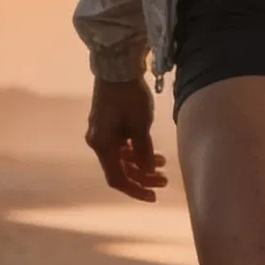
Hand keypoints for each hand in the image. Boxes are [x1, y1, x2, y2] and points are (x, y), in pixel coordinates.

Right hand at [86, 76, 168, 200]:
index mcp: (102, 145)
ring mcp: (102, 134)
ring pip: (123, 159)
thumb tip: (148, 171)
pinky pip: (122, 147)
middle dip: (143, 177)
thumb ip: (143, 151)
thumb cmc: (129, 96)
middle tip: (165, 181)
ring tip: (163, 165)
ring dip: (142, 164)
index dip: (135, 190)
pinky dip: (137, 152)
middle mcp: (99, 142)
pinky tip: (153, 153)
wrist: (117, 68)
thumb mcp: (140, 125)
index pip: (117, 178)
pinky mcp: (108, 126)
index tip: (153, 197)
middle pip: (121, 170)